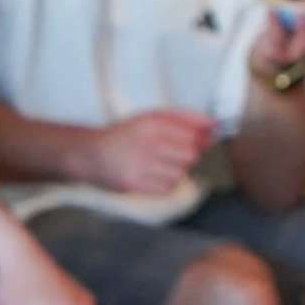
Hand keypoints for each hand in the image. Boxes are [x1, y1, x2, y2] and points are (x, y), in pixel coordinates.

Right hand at [89, 109, 216, 197]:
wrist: (90, 154)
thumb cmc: (125, 135)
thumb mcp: (151, 117)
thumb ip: (184, 119)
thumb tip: (213, 126)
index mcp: (152, 123)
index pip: (193, 134)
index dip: (204, 138)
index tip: (206, 138)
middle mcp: (146, 143)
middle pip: (191, 155)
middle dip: (189, 154)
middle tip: (175, 152)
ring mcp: (140, 165)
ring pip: (181, 173)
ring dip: (176, 170)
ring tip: (160, 164)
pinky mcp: (135, 184)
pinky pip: (168, 187)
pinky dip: (166, 183)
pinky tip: (154, 175)